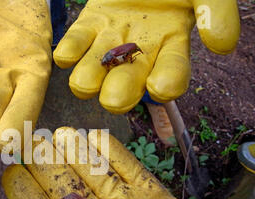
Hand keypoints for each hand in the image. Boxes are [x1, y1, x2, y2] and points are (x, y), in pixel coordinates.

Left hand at [53, 0, 239, 112]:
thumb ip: (217, 12)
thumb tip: (223, 45)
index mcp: (170, 47)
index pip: (172, 75)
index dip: (166, 84)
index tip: (159, 87)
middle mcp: (138, 53)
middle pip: (126, 84)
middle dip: (118, 94)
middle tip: (113, 97)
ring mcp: (110, 41)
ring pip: (95, 72)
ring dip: (88, 80)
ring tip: (84, 81)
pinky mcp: (88, 26)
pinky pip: (74, 45)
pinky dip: (68, 53)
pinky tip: (66, 56)